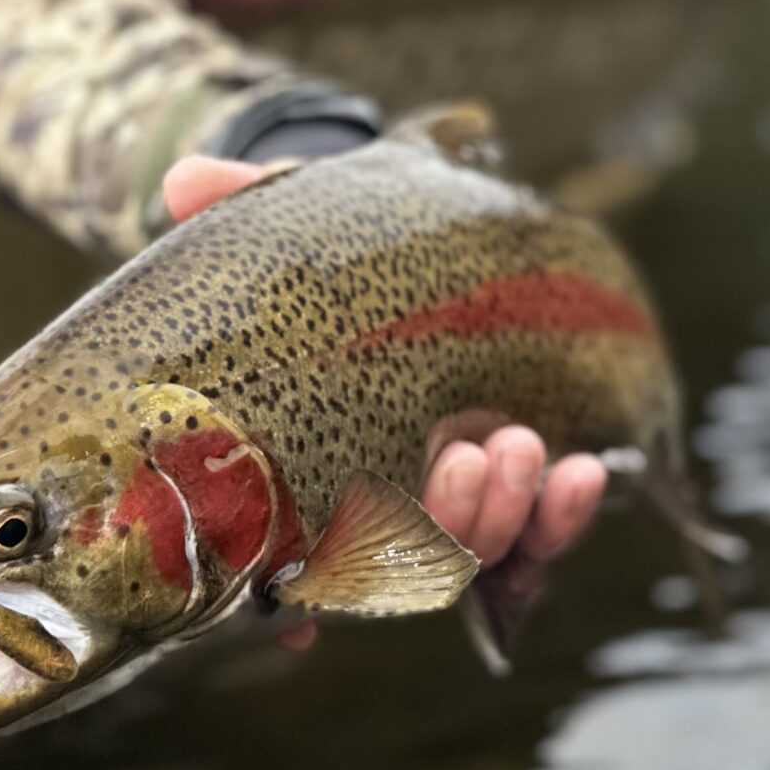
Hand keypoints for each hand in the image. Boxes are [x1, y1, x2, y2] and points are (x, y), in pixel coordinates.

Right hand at [156, 157, 608, 650]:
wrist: (400, 254)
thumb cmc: (331, 258)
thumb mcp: (289, 230)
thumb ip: (240, 208)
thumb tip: (182, 184)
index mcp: (311, 474)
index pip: (311, 563)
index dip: (323, 585)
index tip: (342, 555)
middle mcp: (383, 505)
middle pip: (416, 560)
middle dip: (446, 518)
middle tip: (464, 457)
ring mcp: (456, 505)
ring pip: (483, 550)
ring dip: (506, 513)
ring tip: (519, 445)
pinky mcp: (523, 493)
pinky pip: (546, 532)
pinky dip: (564, 513)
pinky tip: (587, 470)